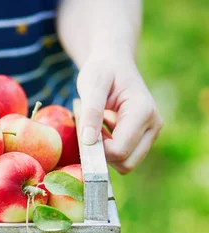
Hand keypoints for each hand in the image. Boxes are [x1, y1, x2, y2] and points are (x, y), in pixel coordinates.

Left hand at [77, 50, 162, 173]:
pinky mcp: (144, 137)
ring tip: (98, 128)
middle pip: (126, 163)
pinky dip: (109, 149)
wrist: (114, 62)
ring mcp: (151, 133)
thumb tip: (89, 142)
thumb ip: (91, 113)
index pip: (120, 150)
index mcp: (143, 112)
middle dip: (103, 154)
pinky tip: (103, 130)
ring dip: (106, 152)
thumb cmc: (102, 70)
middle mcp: (153, 125)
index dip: (97, 149)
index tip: (85, 131)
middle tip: (92, 131)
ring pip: (126, 163)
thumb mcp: (92, 85)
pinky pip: (125, 157)